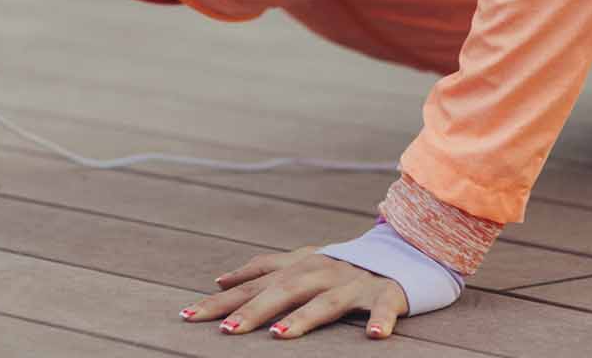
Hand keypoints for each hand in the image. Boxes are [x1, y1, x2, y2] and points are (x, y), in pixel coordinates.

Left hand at [181, 245, 409, 340]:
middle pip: (284, 290)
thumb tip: (220, 281)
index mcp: (301, 265)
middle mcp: (323, 270)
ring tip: (281, 335)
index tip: (189, 315)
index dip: (223, 300)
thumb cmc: (342, 267)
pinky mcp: (387, 293)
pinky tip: (375, 337)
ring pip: (328, 301)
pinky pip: (385, 308)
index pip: (255, 284)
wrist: (402, 253)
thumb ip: (264, 270)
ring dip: (305, 317)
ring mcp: (355, 282)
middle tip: (227, 331)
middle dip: (254, 310)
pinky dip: (381, 321)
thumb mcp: (301, 263)